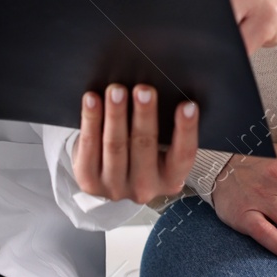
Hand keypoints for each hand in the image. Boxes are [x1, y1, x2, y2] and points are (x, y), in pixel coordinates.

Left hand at [72, 83, 198, 202]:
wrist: (107, 174)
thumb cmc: (141, 149)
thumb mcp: (159, 146)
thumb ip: (164, 125)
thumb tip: (160, 88)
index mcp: (170, 179)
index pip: (183, 155)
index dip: (186, 130)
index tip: (187, 105)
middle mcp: (145, 187)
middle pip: (145, 147)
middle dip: (144, 115)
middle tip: (144, 90)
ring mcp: (115, 187)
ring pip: (115, 146)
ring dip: (116, 115)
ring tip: (116, 91)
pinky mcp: (90, 181)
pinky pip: (89, 147)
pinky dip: (91, 120)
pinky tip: (92, 100)